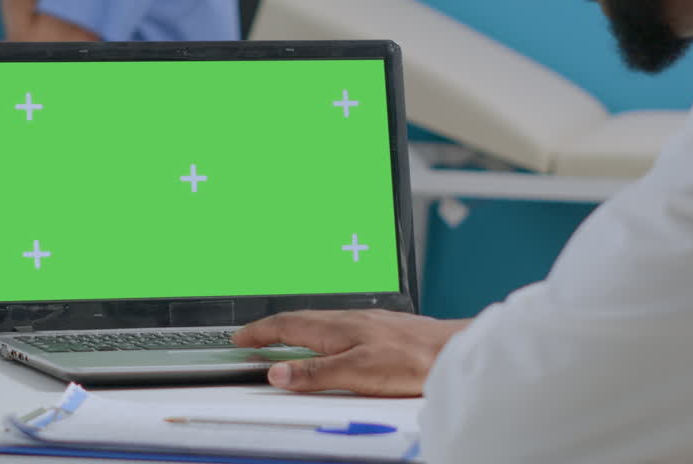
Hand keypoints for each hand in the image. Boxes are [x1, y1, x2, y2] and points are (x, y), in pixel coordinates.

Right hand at [233, 310, 469, 396]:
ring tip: (282, 341)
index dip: (260, 332)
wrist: (451, 350)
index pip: (287, 325)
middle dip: (272, 328)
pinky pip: (338, 327)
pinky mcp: (381, 330)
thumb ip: (315, 373)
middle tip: (252, 338)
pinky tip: (329, 344)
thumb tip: (277, 374)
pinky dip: (319, 334)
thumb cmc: (412, 359)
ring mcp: (365, 323)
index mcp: (336, 328)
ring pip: (320, 322)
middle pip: (300, 320)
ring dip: (295, 330)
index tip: (240, 338)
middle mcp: (348, 319)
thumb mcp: (356, 372)